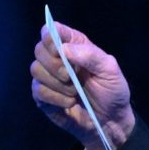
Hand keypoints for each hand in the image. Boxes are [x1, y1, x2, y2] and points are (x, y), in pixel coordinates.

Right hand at [31, 22, 135, 149]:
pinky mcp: (43, 96)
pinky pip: (38, 91)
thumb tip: (65, 49)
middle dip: (54, 64)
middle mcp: (59, 58)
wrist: (109, 120)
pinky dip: (55, 97)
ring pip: (36, 70)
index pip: (54, 30)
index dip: (51, 35)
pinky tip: (70, 102)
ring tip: (75, 92)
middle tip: (71, 75)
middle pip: (39, 49)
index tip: (59, 48)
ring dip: (57, 83)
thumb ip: (90, 55)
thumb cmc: (112, 90)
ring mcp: (49, 77)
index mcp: (76, 45)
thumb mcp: (110, 70)